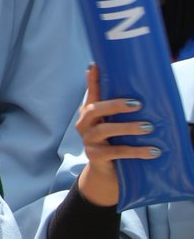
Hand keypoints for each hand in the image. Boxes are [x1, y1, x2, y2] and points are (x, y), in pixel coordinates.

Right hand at [75, 63, 157, 205]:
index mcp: (90, 113)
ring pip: (105, 130)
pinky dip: (136, 151)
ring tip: (149, 127)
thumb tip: (144, 92)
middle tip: (137, 104)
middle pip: (94, 109)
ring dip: (128, 128)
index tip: (96, 64)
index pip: (91, 93)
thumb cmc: (115, 142)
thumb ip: (122, 110)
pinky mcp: (95, 156)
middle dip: (115, 105)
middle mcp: (85, 124)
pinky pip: (116, 152)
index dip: (92, 79)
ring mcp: (88, 141)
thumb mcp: (116, 124)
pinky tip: (153, 151)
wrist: (107, 173)